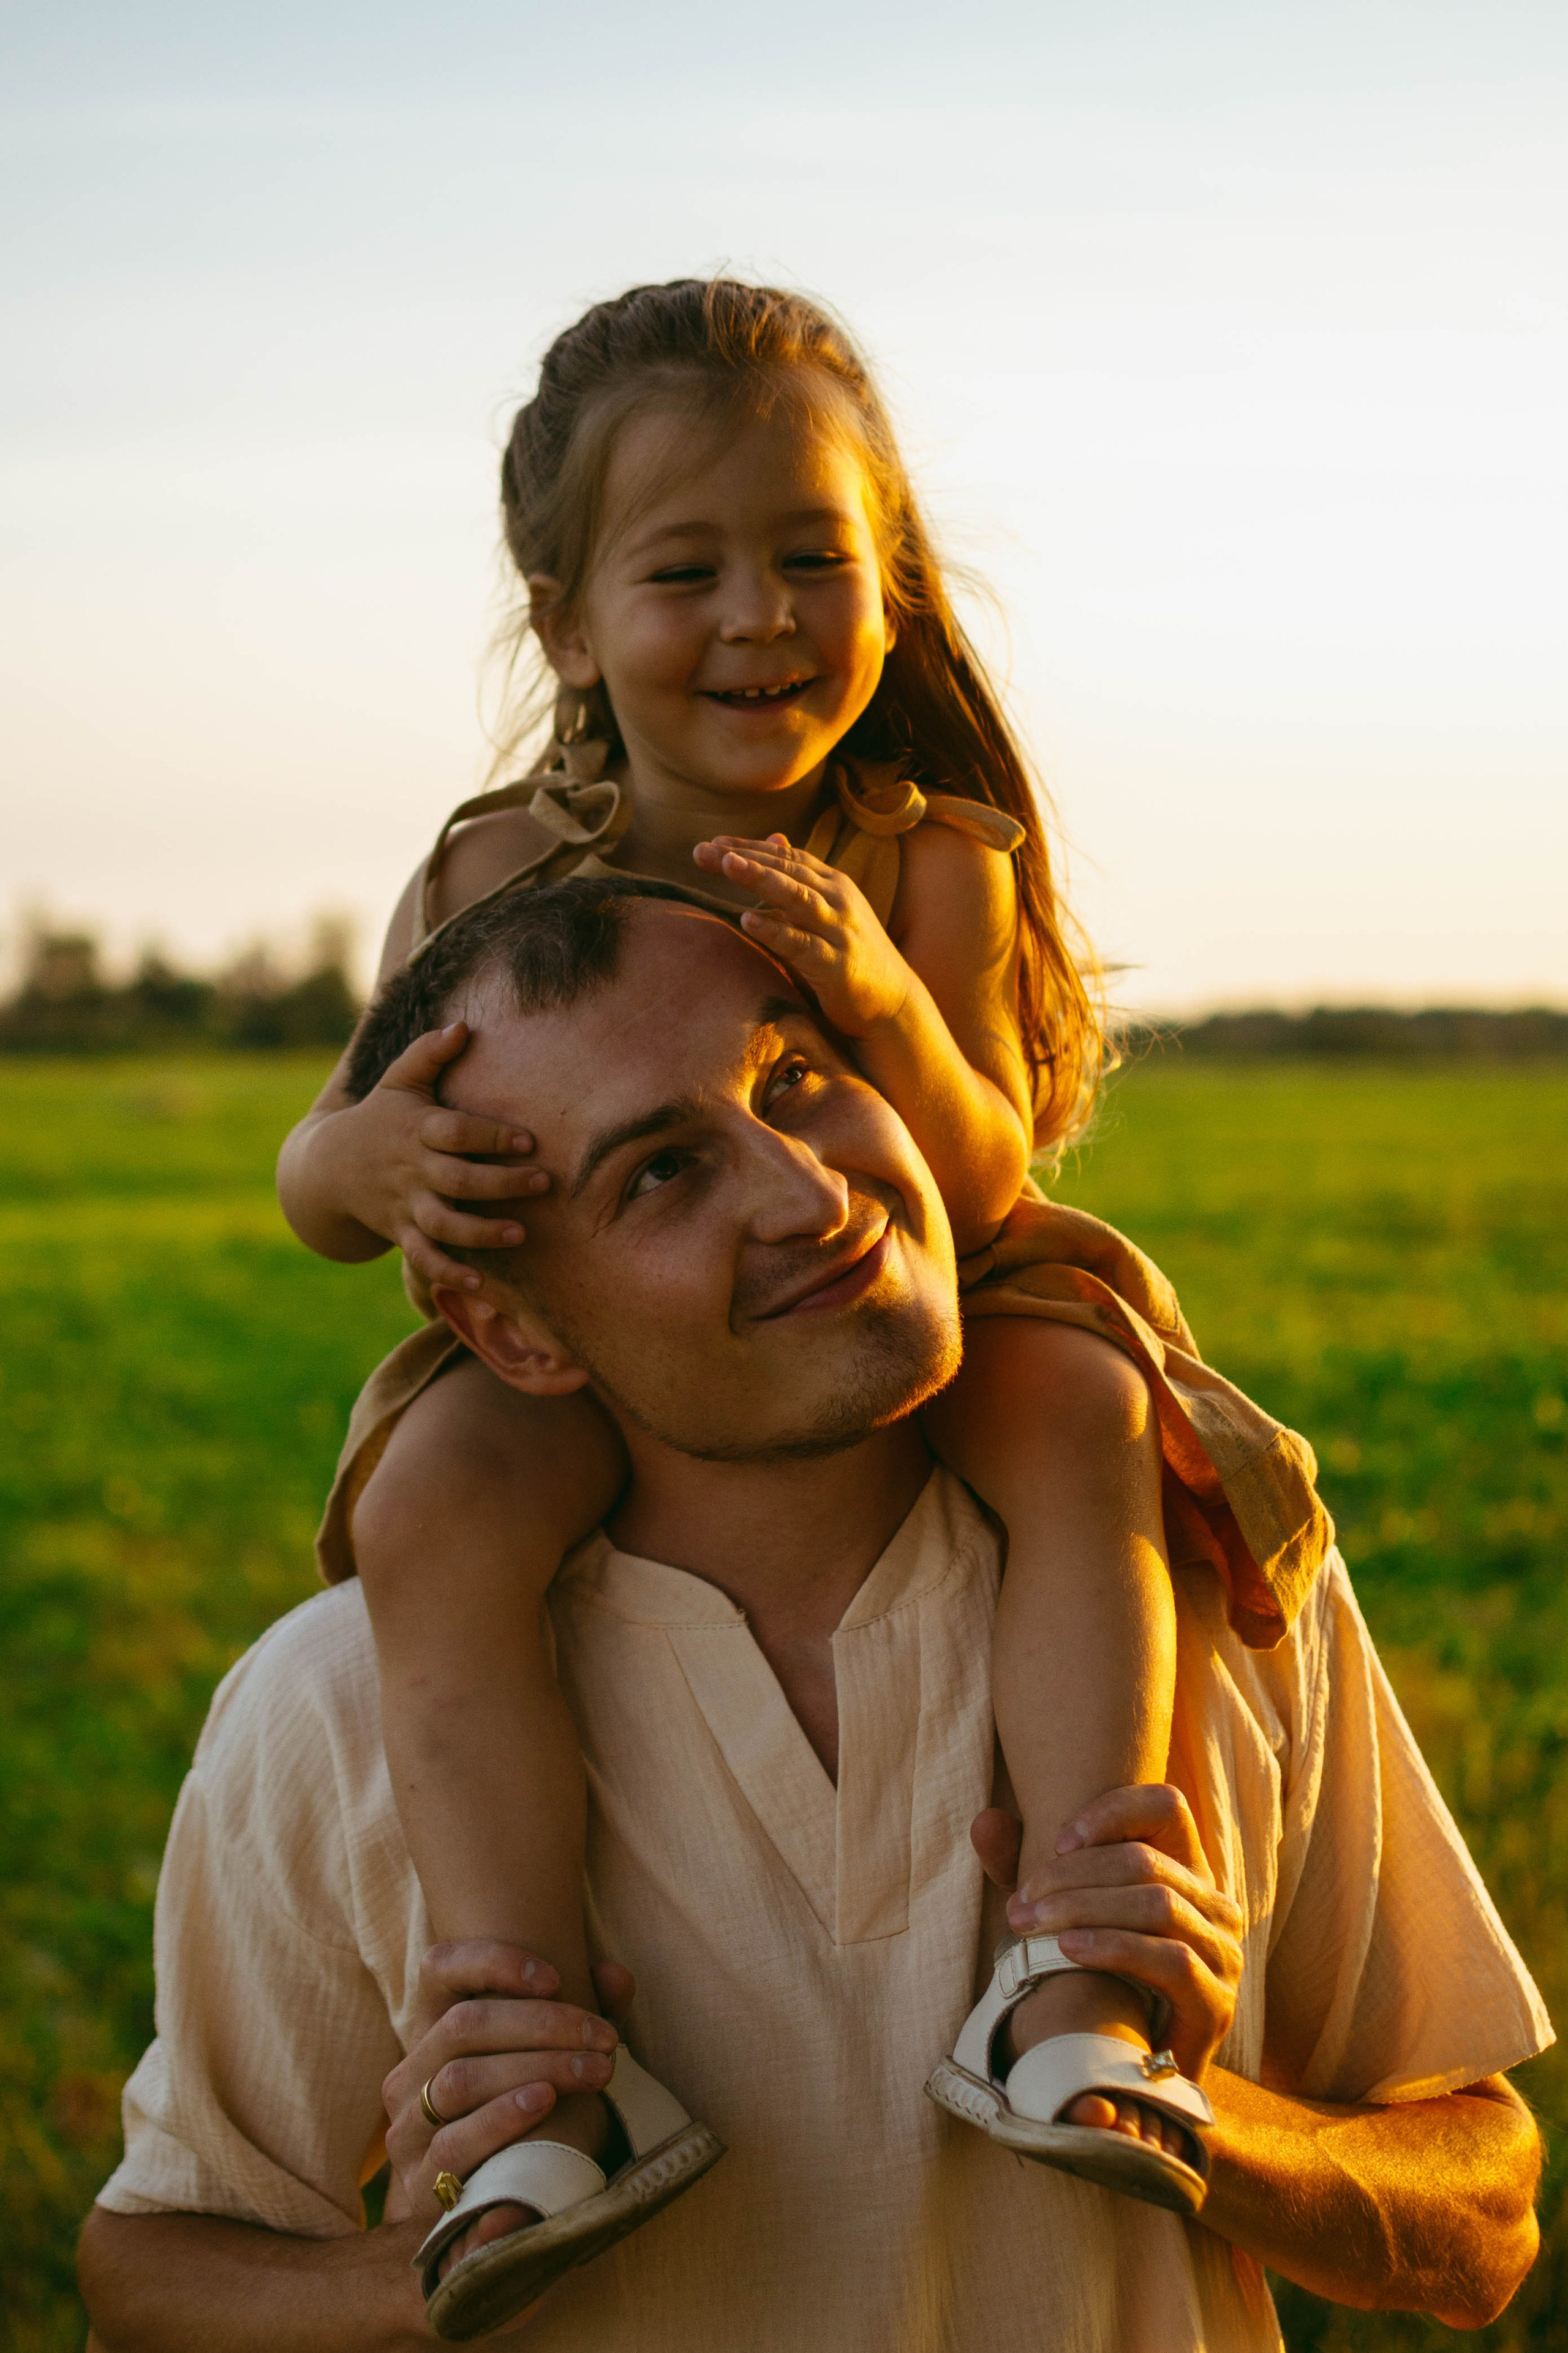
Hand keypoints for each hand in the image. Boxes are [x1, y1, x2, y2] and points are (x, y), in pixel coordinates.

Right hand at [325, 1024, 548, 1289]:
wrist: (327, 1167)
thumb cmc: (380, 1117)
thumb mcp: (398, 1081)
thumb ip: (428, 1054)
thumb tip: (463, 1026)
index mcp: (416, 1129)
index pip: (455, 1132)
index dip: (490, 1137)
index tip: (529, 1141)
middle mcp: (412, 1170)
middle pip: (457, 1180)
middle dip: (500, 1183)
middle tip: (543, 1183)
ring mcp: (405, 1204)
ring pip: (442, 1224)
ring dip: (480, 1232)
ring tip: (519, 1233)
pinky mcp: (401, 1232)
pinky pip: (423, 1257)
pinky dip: (448, 1272)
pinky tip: (480, 1284)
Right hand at [382, 1941, 632, 2229]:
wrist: (485, 2212)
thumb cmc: (527, 2117)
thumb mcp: (555, 2061)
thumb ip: (586, 2015)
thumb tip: (617, 1974)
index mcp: (433, 2029)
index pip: (440, 1967)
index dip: (493, 1961)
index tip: (556, 1977)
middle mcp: (410, 2072)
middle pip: (464, 2024)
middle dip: (542, 2025)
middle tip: (603, 2037)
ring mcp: (406, 2128)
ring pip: (459, 2079)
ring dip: (534, 2069)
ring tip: (591, 2071)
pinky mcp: (417, 2183)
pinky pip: (452, 2143)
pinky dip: (500, 2119)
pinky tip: (543, 2103)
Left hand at [692, 834, 914, 1037]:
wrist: (893, 1002)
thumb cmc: (851, 955)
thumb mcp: (828, 909)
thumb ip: (800, 877)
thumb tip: (773, 839)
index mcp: (833, 884)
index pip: (786, 857)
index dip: (749, 848)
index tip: (712, 845)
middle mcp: (838, 900)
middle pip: (787, 870)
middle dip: (745, 858)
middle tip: (702, 851)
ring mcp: (839, 930)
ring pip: (797, 897)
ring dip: (761, 879)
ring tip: (728, 865)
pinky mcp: (837, 964)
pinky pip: (801, 944)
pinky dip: (775, 930)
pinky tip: (747, 920)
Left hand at [970, 1786, 1242, 2080]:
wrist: (1130, 2070)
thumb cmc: (1095, 1979)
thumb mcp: (1056, 1913)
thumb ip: (1021, 1866)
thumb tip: (984, 1819)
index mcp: (1186, 1871)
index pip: (1167, 1806)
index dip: (1112, 1810)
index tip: (1059, 1840)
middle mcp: (1214, 1905)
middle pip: (1145, 1860)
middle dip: (1071, 1876)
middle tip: (1021, 1902)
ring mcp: (1222, 1954)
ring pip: (1156, 1903)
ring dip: (1083, 1908)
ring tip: (1030, 1924)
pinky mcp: (1216, 2003)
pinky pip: (1170, 1959)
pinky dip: (1113, 1947)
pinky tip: (1067, 1950)